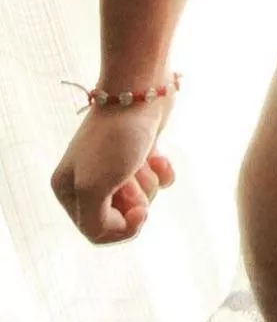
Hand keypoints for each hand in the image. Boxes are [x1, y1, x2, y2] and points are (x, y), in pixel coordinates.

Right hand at [50, 90, 176, 243]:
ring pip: (143, 197)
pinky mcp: (140, 151)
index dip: (124, 228)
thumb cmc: (115, 138)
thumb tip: (123, 227)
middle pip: (123, 215)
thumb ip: (97, 224)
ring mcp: (115, 164)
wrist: (140, 89)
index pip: (97, 232)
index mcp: (67, 190)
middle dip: (137, 198)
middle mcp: (88, 179)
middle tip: (131, 172)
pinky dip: (163, 168)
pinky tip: (158, 152)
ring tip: (142, 157)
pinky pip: (159, 178)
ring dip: (149, 180)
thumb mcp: (93, 187)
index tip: (142, 213)